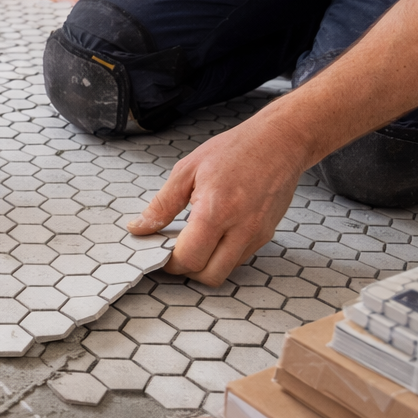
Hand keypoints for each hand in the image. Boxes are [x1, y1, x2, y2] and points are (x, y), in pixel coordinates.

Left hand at [126, 114, 309, 284]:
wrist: (279, 141)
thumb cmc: (234, 150)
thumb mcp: (187, 170)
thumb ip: (161, 205)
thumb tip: (139, 228)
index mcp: (216, 211)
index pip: (190, 258)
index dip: (170, 263)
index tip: (162, 254)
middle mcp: (241, 228)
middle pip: (209, 276)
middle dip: (188, 270)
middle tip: (176, 253)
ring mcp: (257, 234)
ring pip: (226, 271)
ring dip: (207, 265)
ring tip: (195, 241)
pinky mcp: (266, 235)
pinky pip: (240, 258)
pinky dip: (223, 255)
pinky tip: (214, 234)